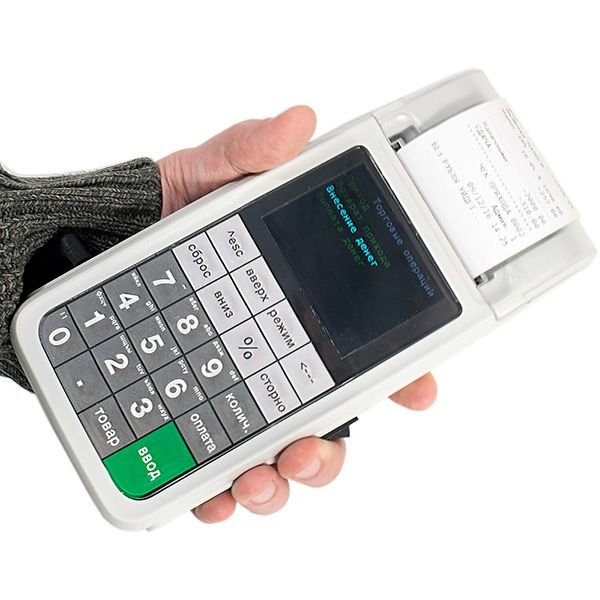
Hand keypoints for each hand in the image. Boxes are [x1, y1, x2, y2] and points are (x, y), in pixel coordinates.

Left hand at [157, 107, 437, 521]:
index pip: (362, 347)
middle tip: (312, 445)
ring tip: (263, 475)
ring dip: (282, 480)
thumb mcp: (204, 179)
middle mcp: (274, 362)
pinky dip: (222, 493)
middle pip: (326, 421)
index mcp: (295, 312)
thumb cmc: (157, 217)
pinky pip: (217, 473)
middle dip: (331, 450)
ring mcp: (234, 399)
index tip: (417, 391)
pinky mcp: (192, 424)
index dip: (401, 372)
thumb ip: (247, 155)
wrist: (85, 248)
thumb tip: (296, 123)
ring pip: (279, 458)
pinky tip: (216, 492)